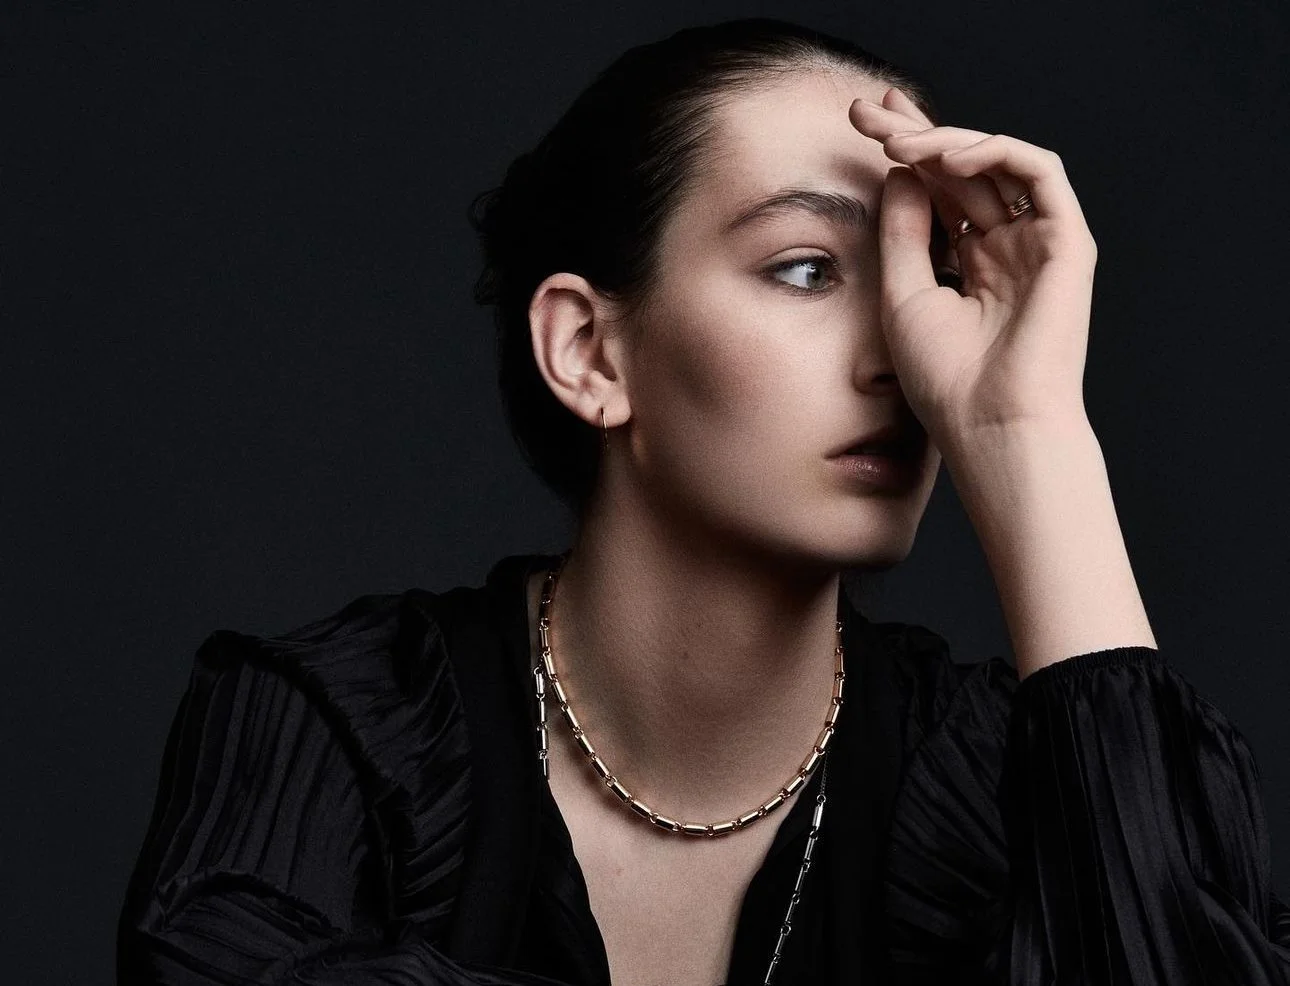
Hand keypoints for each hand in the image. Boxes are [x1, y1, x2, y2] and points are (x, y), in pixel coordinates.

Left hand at [848, 87, 1096, 442]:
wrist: (990, 424)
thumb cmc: (947, 379)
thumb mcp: (904, 294)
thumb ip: (903, 231)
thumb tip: (899, 170)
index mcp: (972, 265)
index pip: (941, 191)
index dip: (908, 153)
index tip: (864, 124)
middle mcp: (1007, 248)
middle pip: (965, 171)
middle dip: (918, 135)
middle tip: (868, 113)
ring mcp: (1038, 244)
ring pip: (998, 164)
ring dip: (948, 142)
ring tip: (900, 142)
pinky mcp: (1067, 242)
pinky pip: (1039, 172)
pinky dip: (997, 152)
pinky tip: (949, 158)